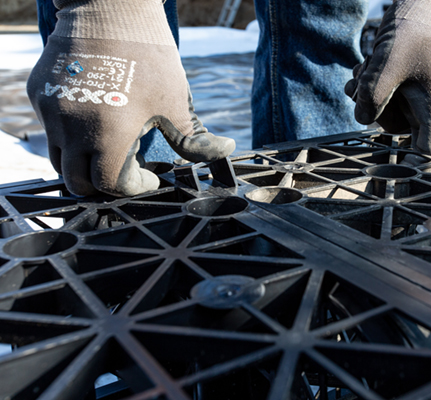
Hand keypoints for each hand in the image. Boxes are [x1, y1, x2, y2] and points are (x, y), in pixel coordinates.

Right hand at [27, 0, 234, 196]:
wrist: (111, 7)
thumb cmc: (150, 57)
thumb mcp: (176, 102)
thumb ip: (195, 139)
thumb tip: (223, 153)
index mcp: (108, 135)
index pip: (110, 184)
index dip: (134, 187)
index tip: (150, 177)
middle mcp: (72, 128)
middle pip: (78, 181)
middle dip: (103, 185)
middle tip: (126, 172)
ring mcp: (50, 112)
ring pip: (59, 159)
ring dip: (83, 165)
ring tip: (109, 151)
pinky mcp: (40, 94)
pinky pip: (50, 130)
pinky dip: (70, 137)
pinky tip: (94, 122)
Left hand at [345, 0, 430, 162]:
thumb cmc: (412, 29)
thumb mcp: (386, 66)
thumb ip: (372, 97)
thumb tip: (362, 119)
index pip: (428, 148)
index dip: (411, 165)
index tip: (392, 179)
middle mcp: (429, 103)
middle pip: (395, 127)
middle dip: (372, 109)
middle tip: (363, 84)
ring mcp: (417, 92)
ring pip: (383, 109)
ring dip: (366, 94)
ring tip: (363, 70)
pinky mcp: (405, 81)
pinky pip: (382, 94)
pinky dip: (368, 84)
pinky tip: (363, 68)